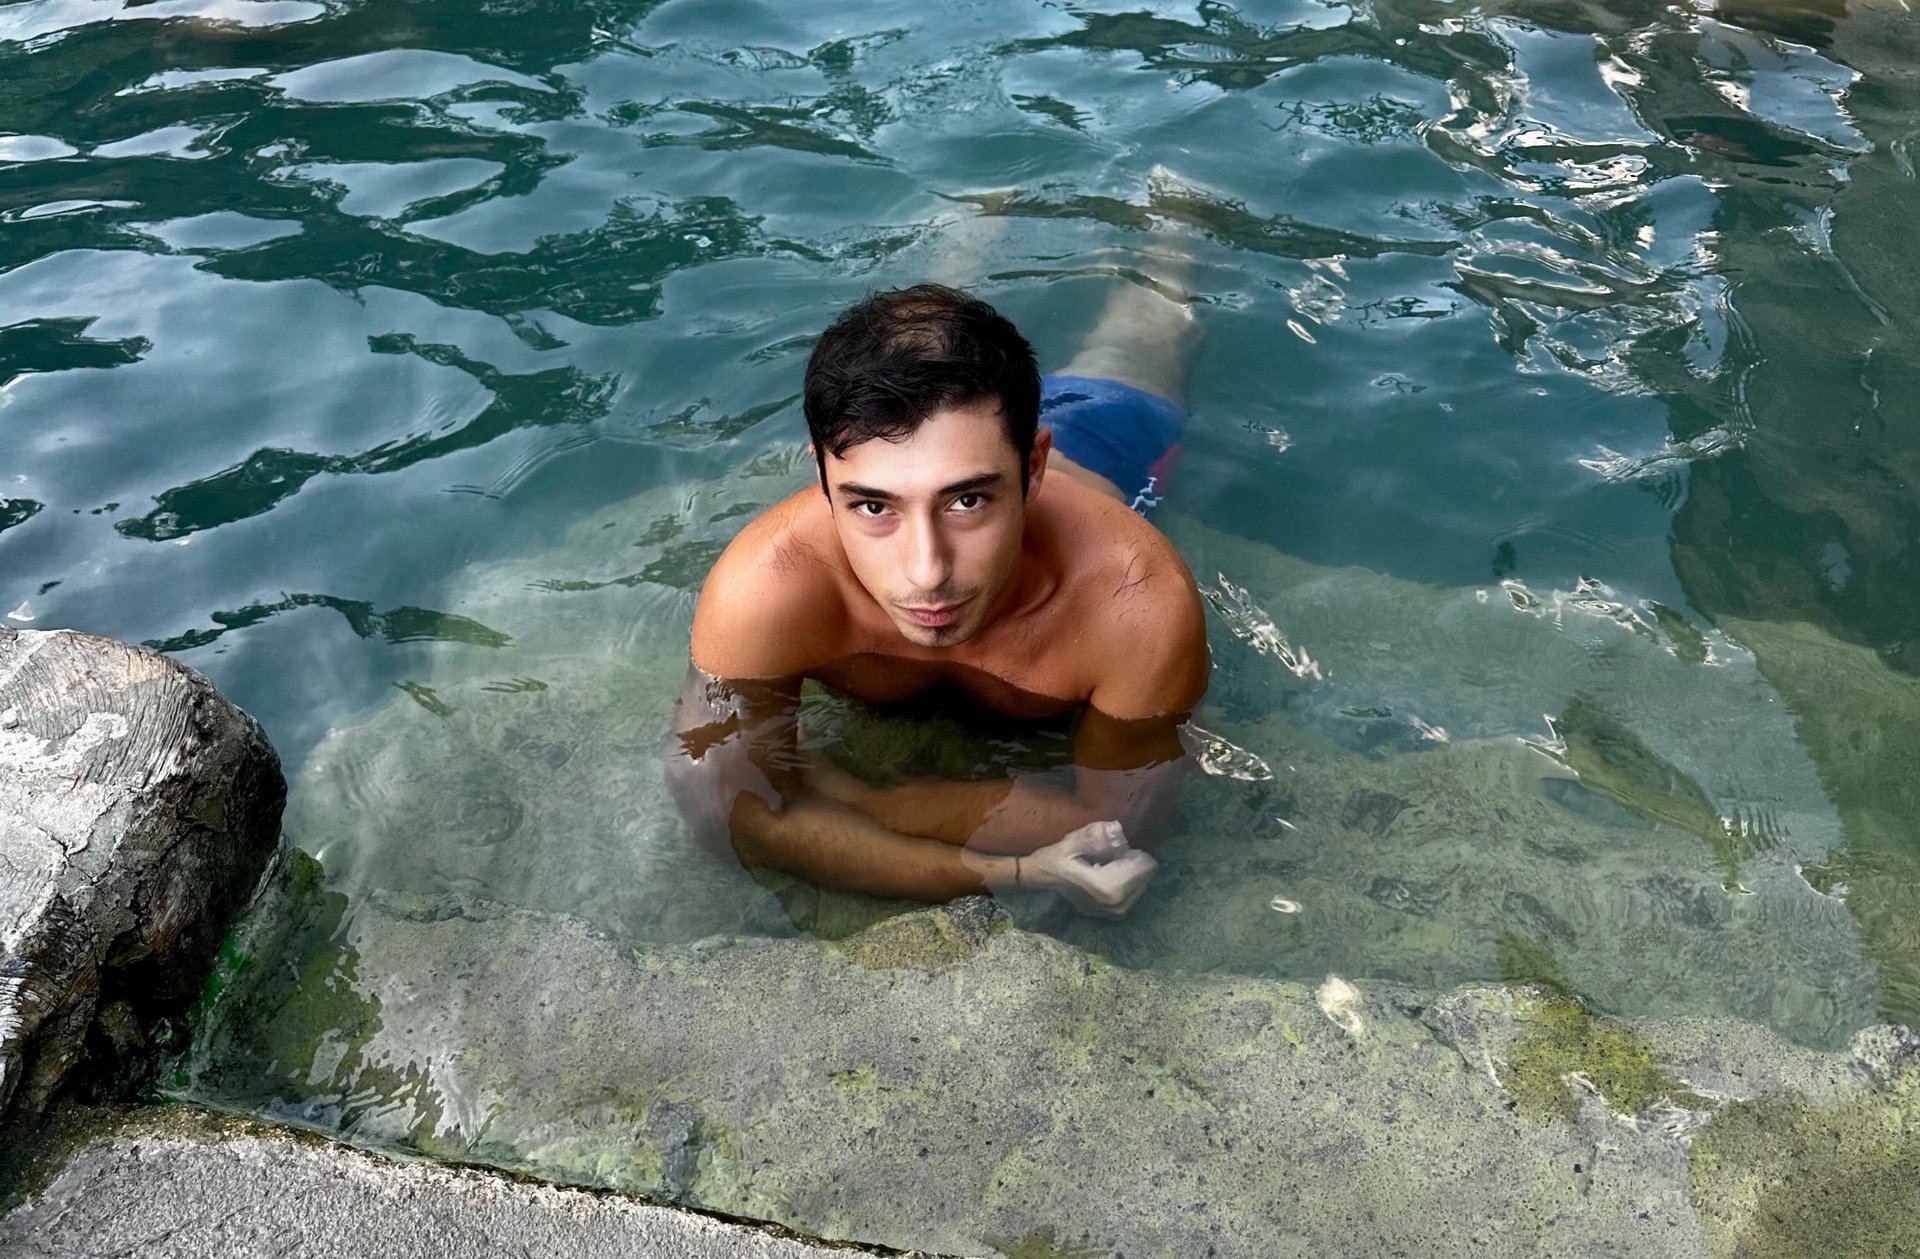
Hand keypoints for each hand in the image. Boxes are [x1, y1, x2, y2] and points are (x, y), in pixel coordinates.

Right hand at [1021, 820, 1157, 917]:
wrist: (1039, 882)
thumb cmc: (1054, 860)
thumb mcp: (1071, 842)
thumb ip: (1095, 836)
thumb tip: (1118, 830)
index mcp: (1109, 888)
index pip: (1146, 866)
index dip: (1131, 851)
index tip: (1111, 849)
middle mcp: (1118, 905)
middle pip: (1146, 875)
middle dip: (1131, 862)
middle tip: (1106, 856)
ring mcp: (1117, 913)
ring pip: (1142, 883)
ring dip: (1128, 872)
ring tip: (1104, 866)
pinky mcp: (1115, 914)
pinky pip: (1134, 892)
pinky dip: (1124, 881)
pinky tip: (1104, 875)